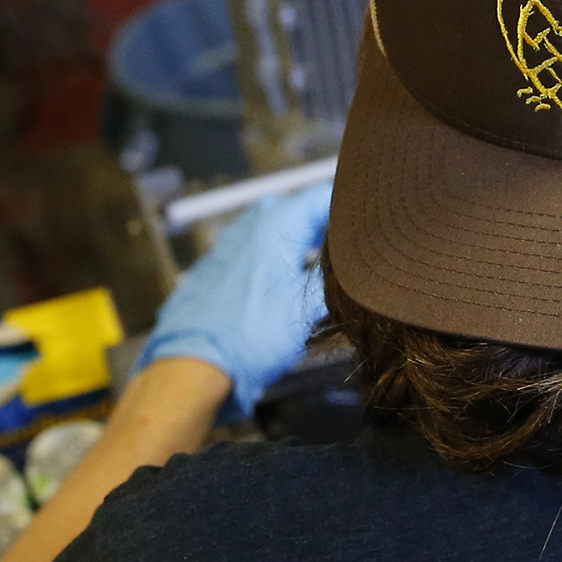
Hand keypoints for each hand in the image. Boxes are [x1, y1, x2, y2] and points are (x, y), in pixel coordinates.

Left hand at [137, 181, 332, 411]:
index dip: (349, 211)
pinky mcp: (212, 267)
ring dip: (294, 244)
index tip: (367, 231)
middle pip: (295, 209)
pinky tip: (278, 288)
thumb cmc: (256, 334)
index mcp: (276, 223)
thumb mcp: (310, 307)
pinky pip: (249, 250)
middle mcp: (249, 224)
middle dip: (321, 226)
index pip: (321, 196)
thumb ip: (334, 276)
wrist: (195, 365)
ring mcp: (227, 244)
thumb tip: (352, 265)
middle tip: (344, 253)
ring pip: (270, 230)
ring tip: (314, 273)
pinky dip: (269, 259)